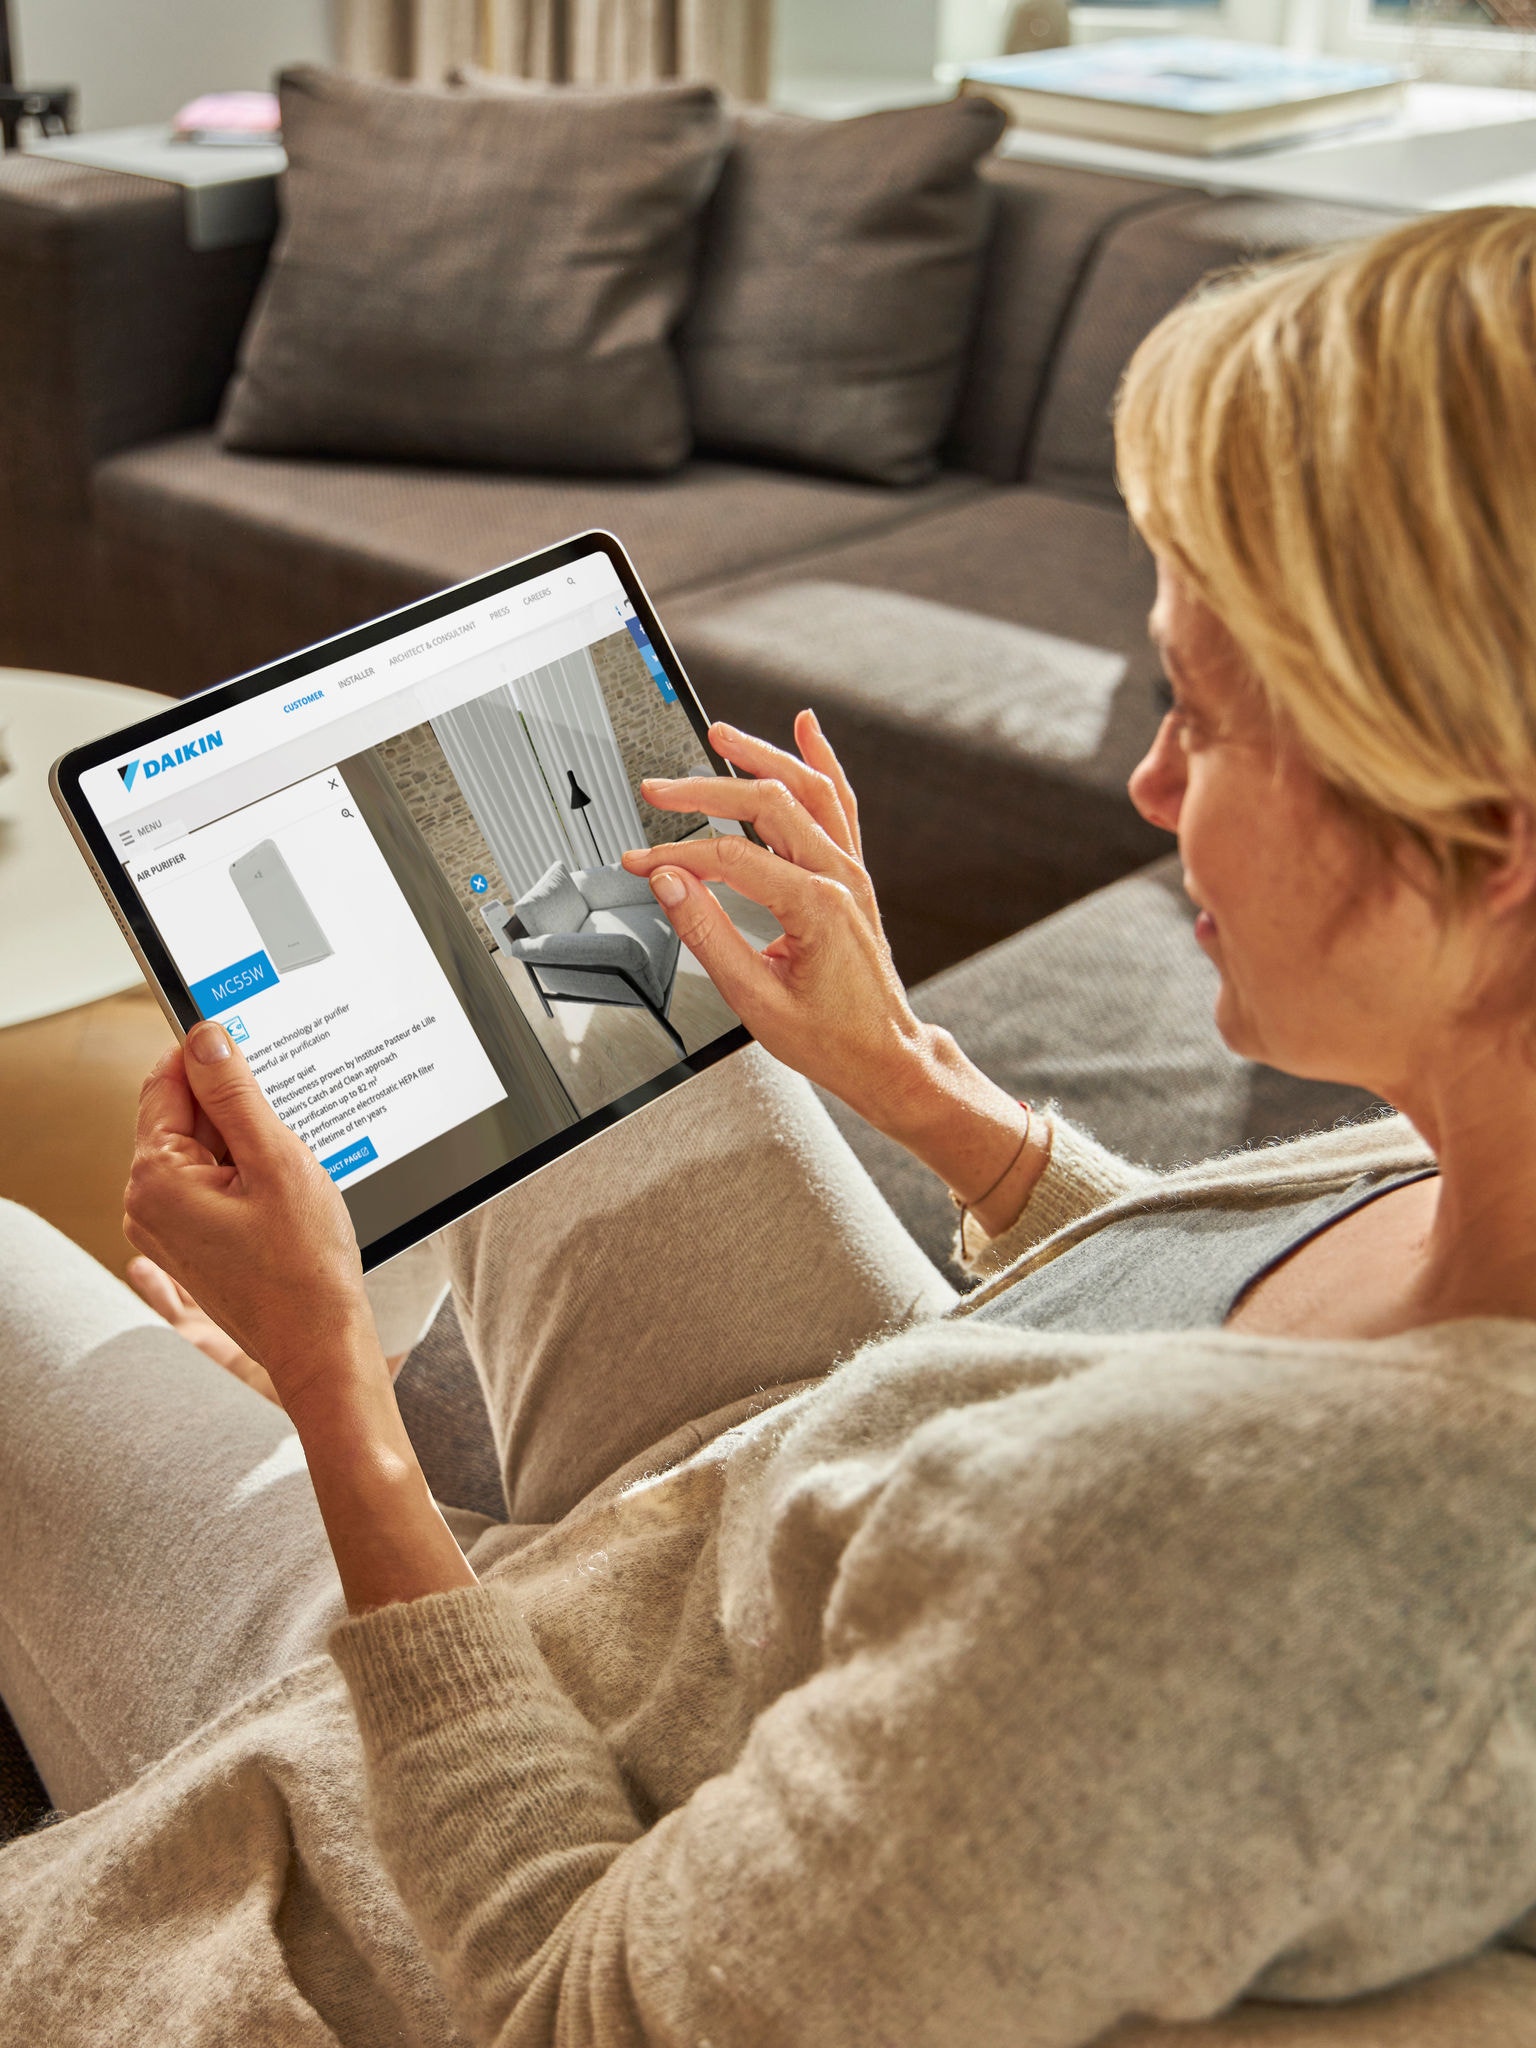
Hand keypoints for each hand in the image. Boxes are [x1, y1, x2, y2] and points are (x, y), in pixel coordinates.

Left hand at [124, 1021, 381, 1416]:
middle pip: (183, 1115)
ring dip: (245, 1141)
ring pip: (201, 1148)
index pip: (167, 1080)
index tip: (252, 1046)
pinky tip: (282, 1192)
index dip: (211, 1056)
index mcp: (157, 1177)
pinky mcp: (187, 1240)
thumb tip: (205, 1037)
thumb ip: (234, 1094)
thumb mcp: (276, 1160)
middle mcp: (146, 1201)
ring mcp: (164, 1225)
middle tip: (288, 1123)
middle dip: (235, 1107)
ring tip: (289, 1170)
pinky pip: (209, 1182)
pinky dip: (244, 1173)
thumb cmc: (305, 1264)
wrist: (319, 1342)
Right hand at [622, 711, 927, 1128]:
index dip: (677, 855)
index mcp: (816, 905)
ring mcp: (852, 873)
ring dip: (764, 755)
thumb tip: (670, 884)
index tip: (641, 863)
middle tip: (660, 789)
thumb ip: (707, 934)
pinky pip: (841, 805)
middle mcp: (840, 878)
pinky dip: (823, 764)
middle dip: (706, 789)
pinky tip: (808, 731)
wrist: (885, 1055)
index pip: (731, 857)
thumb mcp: (754, 998)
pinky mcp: (854, 876)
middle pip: (768, 804)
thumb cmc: (831, 1037)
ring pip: (809, 789)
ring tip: (723, 733)